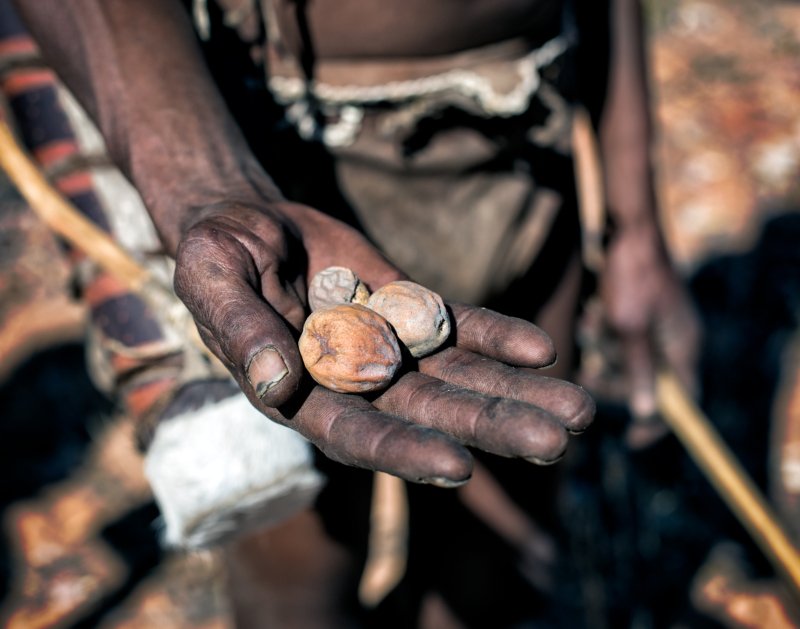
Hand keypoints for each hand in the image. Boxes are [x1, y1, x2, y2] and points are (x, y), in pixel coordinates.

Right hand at [174, 201, 594, 484]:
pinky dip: (497, 337)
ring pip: (459, 377)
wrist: (249, 221)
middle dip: (490, 426)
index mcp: (302, 394)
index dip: (403, 450)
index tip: (458, 467)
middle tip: (557, 441)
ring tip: (582, 410)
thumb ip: (238, 331)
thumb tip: (276, 383)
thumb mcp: (212, 278)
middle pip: (430, 413)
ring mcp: (389, 348)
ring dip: (516, 392)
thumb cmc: (218, 253)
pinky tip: (543, 349)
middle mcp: (354, 383)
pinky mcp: (410, 311)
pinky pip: (459, 327)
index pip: (356, 433)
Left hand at [600, 222, 701, 446]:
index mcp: (683, 346)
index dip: (659, 423)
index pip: (681, 401)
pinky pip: (615, 338)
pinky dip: (601, 332)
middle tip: (588, 375)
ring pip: (624, 360)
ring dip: (603, 349)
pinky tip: (592, 313)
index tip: (632, 440)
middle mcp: (674, 340)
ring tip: (593, 323)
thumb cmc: (632, 277)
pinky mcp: (635, 314)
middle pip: (645, 382)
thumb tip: (648, 413)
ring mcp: (655, 326)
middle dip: (614, 379)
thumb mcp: (631, 328)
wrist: (625, 231)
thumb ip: (640, 370)